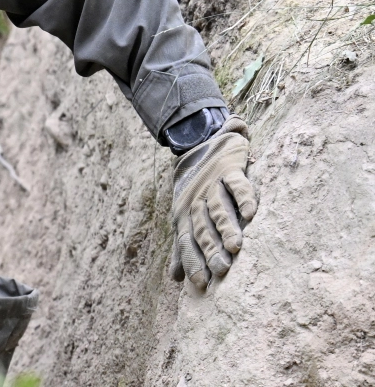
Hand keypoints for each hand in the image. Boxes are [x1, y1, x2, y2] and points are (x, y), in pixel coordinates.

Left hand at [168, 115, 257, 288]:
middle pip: (203, 228)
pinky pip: (236, 184)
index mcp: (185, 214)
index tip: (202, 283)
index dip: (193, 260)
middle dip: (211, 249)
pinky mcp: (229, 169)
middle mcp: (197, 201)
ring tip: (235, 246)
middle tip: (221, 269)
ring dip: (226, 227)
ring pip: (218, 208)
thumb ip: (181, 246)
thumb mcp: (181, 215)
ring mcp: (212, 185)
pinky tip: (250, 214)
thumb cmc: (192, 189)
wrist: (195, 143)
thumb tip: (176, 279)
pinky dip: (243, 197)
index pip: (187, 241)